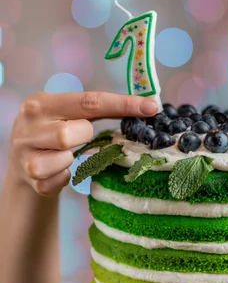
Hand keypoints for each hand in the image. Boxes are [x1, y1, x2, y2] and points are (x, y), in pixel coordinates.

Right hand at [9, 91, 157, 195]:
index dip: (124, 104)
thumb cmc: (53, 131)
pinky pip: (58, 181)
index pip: (90, 101)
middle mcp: (29, 124)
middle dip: (83, 138)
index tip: (151, 108)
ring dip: (70, 160)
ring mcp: (25, 152)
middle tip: (78, 138)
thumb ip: (97, 109)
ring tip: (63, 155)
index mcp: (42, 102)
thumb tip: (146, 108)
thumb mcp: (66, 114)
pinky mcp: (28, 176)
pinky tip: (56, 171)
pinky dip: (63, 178)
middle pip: (70, 134)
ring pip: (62, 159)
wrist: (21, 159)